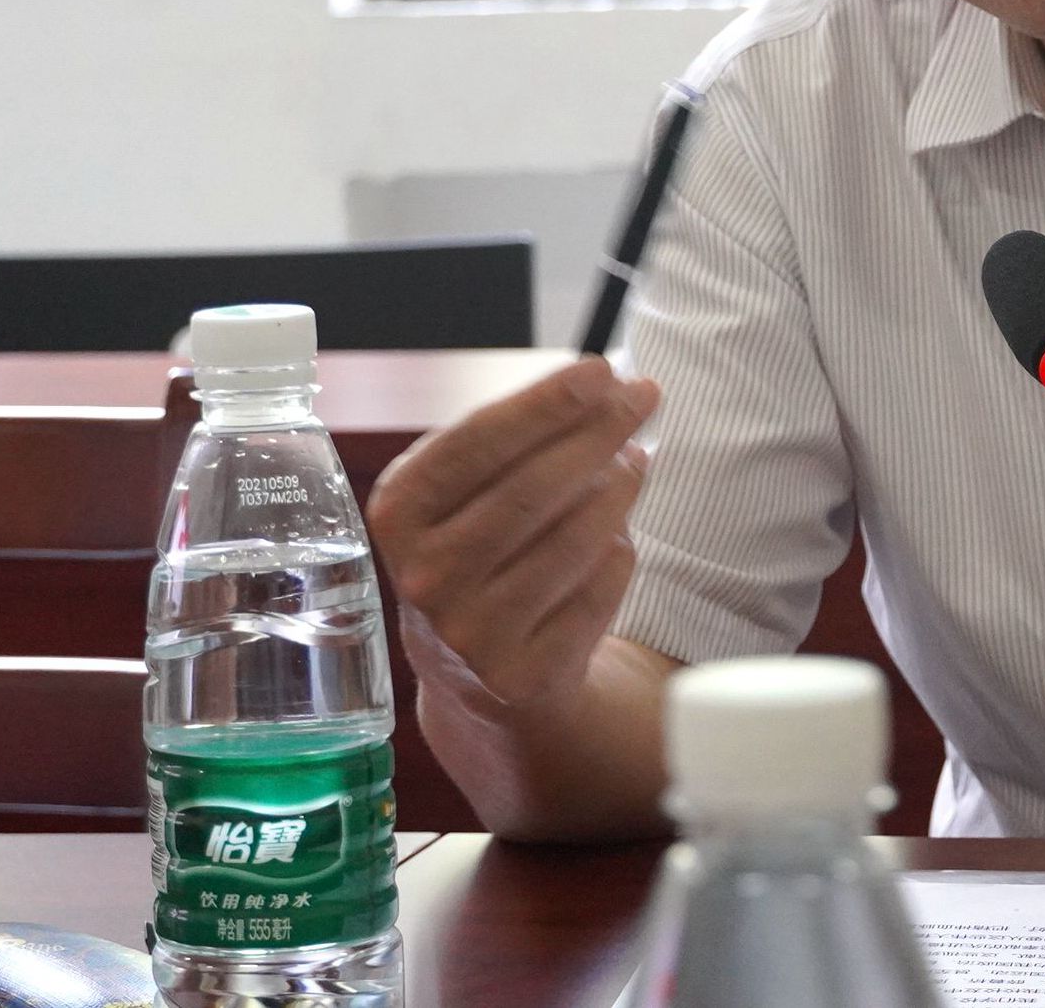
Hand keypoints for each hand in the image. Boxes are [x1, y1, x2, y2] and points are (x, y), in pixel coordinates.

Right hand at [366, 355, 658, 713]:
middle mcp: (424, 575)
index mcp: (400, 513)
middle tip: (644, 397)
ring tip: (635, 462)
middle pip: (532, 489)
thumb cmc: (485, 549)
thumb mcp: (473, 490)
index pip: (475, 444)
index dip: (543, 404)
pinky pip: (598, 587)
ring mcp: (469, 632)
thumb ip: (524, 438)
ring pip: (574, 539)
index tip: (601, 371)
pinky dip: (619, 552)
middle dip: (599, 433)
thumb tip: (611, 388)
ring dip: (619, 488)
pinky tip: (615, 538)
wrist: (478, 673)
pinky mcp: (520, 673)